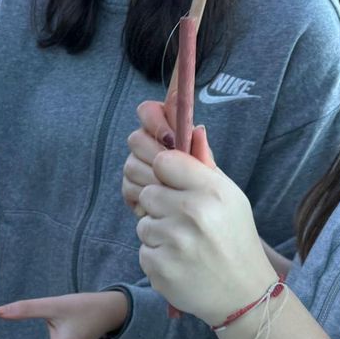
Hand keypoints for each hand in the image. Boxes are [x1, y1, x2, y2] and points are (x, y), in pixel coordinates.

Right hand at [123, 100, 214, 216]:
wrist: (204, 227)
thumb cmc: (211, 197)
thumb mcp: (211, 174)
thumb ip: (202, 153)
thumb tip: (198, 130)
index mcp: (171, 132)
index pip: (149, 111)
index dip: (155, 121)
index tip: (171, 139)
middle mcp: (151, 146)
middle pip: (136, 139)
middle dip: (155, 156)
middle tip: (173, 173)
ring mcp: (138, 166)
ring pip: (132, 165)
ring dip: (153, 181)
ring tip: (173, 193)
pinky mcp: (131, 189)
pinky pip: (129, 187)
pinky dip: (145, 197)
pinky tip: (161, 206)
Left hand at [135, 139, 275, 324]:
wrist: (244, 294)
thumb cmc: (235, 240)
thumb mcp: (231, 199)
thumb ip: (204, 168)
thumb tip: (190, 129)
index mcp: (212, 191)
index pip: (164, 160)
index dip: (163, 172)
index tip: (172, 184)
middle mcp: (193, 213)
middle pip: (148, 192)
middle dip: (160, 207)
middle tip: (183, 223)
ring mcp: (175, 242)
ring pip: (143, 223)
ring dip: (158, 234)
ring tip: (186, 246)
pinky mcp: (160, 267)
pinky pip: (143, 251)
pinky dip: (157, 258)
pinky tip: (180, 264)